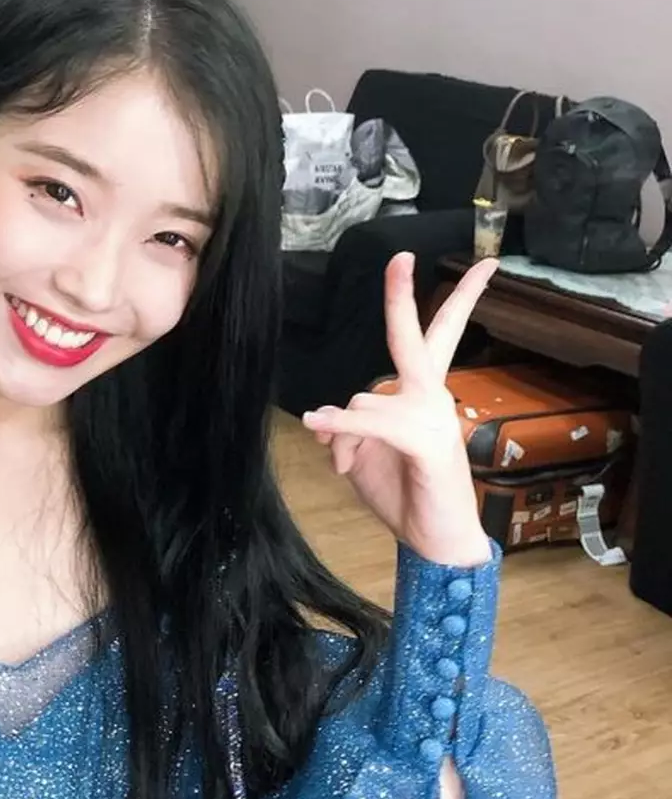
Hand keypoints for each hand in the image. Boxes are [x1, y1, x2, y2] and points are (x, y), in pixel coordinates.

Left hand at [301, 253, 496, 567]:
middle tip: (401, 258)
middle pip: (415, 338)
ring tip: (347, 467)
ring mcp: (433, 417)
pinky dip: (344, 426)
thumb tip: (322, 417)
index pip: (437, 336)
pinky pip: (371, 422)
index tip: (475, 264)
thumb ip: (345, 425)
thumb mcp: (361, 453)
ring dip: (343, 434)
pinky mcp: (425, 443)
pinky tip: (324, 426)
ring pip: (365, 399)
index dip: (457, 298)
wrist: (435, 540)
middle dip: (402, 298)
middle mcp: (432, 396)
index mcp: (422, 392)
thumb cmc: (402, 489)